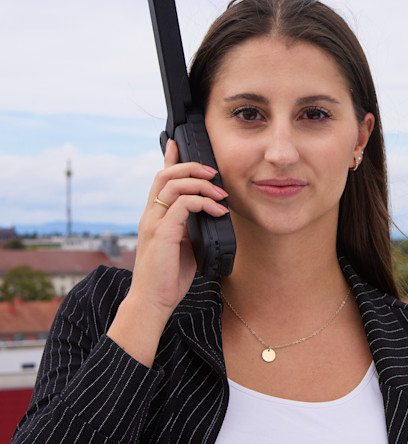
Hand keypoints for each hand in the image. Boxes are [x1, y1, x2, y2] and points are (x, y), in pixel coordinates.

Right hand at [107, 140, 228, 364]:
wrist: (153, 302)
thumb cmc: (169, 278)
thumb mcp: (185, 246)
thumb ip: (191, 228)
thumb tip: (209, 215)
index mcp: (154, 216)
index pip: (159, 179)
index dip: (168, 158)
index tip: (176, 141)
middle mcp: (150, 214)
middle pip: (165, 174)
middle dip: (191, 166)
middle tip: (214, 172)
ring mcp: (154, 223)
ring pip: (173, 184)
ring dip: (201, 184)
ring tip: (221, 194)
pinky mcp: (162, 233)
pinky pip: (183, 205)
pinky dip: (204, 203)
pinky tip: (219, 211)